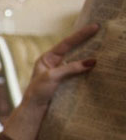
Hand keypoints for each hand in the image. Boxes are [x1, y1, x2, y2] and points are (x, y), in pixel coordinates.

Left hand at [2, 23, 98, 139]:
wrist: (34, 112)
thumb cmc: (38, 93)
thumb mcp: (53, 77)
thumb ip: (71, 68)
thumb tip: (92, 61)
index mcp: (47, 58)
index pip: (66, 43)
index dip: (81, 35)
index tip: (95, 26)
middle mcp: (54, 64)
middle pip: (74, 50)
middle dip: (88, 42)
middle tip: (102, 32)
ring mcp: (61, 73)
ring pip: (78, 61)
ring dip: (90, 56)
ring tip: (105, 47)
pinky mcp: (66, 83)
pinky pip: (80, 73)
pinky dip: (89, 70)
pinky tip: (100, 67)